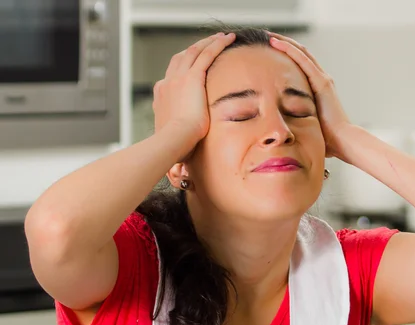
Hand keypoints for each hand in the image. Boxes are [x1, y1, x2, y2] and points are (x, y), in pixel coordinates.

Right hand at [153, 32, 234, 157]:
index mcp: (162, 97)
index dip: (183, 69)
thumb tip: (180, 171)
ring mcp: (178, 79)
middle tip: (208, 46)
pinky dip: (216, 44)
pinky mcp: (191, 78)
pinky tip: (227, 39)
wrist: (172, 142)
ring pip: (194, 52)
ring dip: (208, 42)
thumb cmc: (174, 148)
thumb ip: (179, 146)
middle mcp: (167, 83)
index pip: (172, 77)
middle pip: (181, 58)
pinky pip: (206, 54)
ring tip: (221, 38)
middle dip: (195, 50)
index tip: (193, 68)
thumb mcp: (175, 143)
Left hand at [268, 33, 351, 159]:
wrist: (342, 142)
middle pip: (300, 55)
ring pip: (301, 53)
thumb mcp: (306, 125)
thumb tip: (280, 129)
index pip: (299, 67)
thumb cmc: (326, 140)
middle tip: (265, 38)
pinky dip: (289, 50)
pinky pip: (303, 60)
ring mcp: (322, 79)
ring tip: (267, 35)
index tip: (268, 54)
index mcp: (317, 90)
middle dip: (283, 45)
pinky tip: (276, 43)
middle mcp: (321, 80)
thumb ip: (296, 121)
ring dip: (283, 42)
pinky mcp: (322, 82)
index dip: (285, 57)